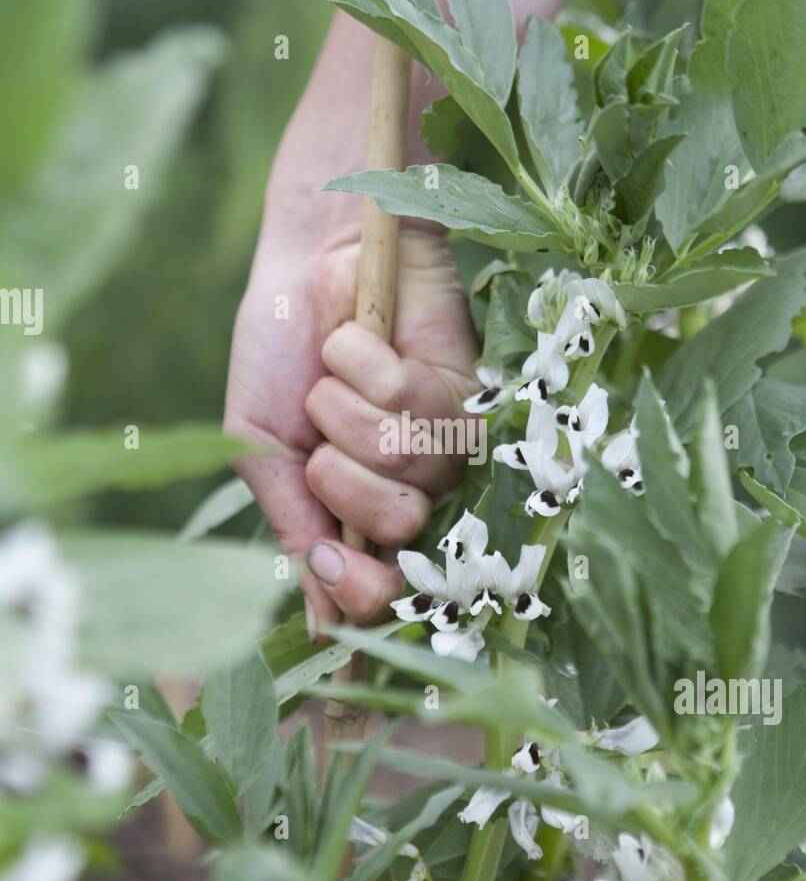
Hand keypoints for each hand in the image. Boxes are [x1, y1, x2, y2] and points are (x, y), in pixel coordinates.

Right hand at [225, 223, 478, 637]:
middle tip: (318, 420)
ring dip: (342, 408)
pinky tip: (358, 339)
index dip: (365, 590)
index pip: (388, 588)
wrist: (300, 261)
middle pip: (396, 525)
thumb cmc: (278, 353)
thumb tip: (321, 619)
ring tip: (333, 373)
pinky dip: (362, 363)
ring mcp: (445, 437)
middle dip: (337, 469)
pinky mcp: (468, 384)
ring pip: (402, 459)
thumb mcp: (263, 448)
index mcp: (361, 511)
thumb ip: (294, 528)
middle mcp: (413, 485)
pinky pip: (411, 400)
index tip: (330, 562)